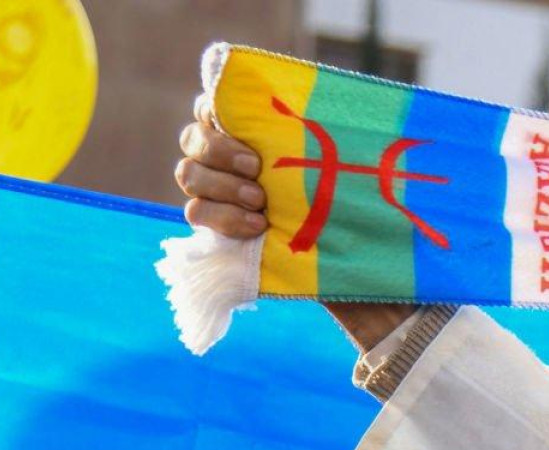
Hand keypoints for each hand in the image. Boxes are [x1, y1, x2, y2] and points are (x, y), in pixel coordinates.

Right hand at [174, 98, 412, 349]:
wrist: (359, 256)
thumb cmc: (354, 197)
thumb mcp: (344, 157)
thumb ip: (324, 126)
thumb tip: (336, 94)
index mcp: (248, 131)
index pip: (210, 106)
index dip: (216, 114)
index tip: (252, 137)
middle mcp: (226, 157)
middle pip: (192, 140)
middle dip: (219, 152)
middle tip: (257, 172)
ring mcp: (217, 191)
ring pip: (189, 175)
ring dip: (220, 186)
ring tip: (260, 203)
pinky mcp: (219, 225)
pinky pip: (196, 214)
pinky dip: (222, 218)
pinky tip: (256, 226)